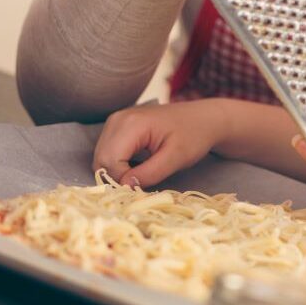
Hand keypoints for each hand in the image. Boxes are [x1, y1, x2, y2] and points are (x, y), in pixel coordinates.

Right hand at [92, 99, 230, 187]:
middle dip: (118, 177)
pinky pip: (108, 152)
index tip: (143, 186)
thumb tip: (124, 187)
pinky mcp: (118, 126)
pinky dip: (119, 164)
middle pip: (101, 160)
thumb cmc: (194, 135)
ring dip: (118, 171)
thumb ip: (150, 173)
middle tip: (144, 181)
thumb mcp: (176, 157)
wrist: (204, 118)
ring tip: (144, 171)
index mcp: (131, 124)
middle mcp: (117, 120)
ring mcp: (115, 121)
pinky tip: (139, 164)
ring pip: (102, 158)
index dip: (122, 180)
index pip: (110, 161)